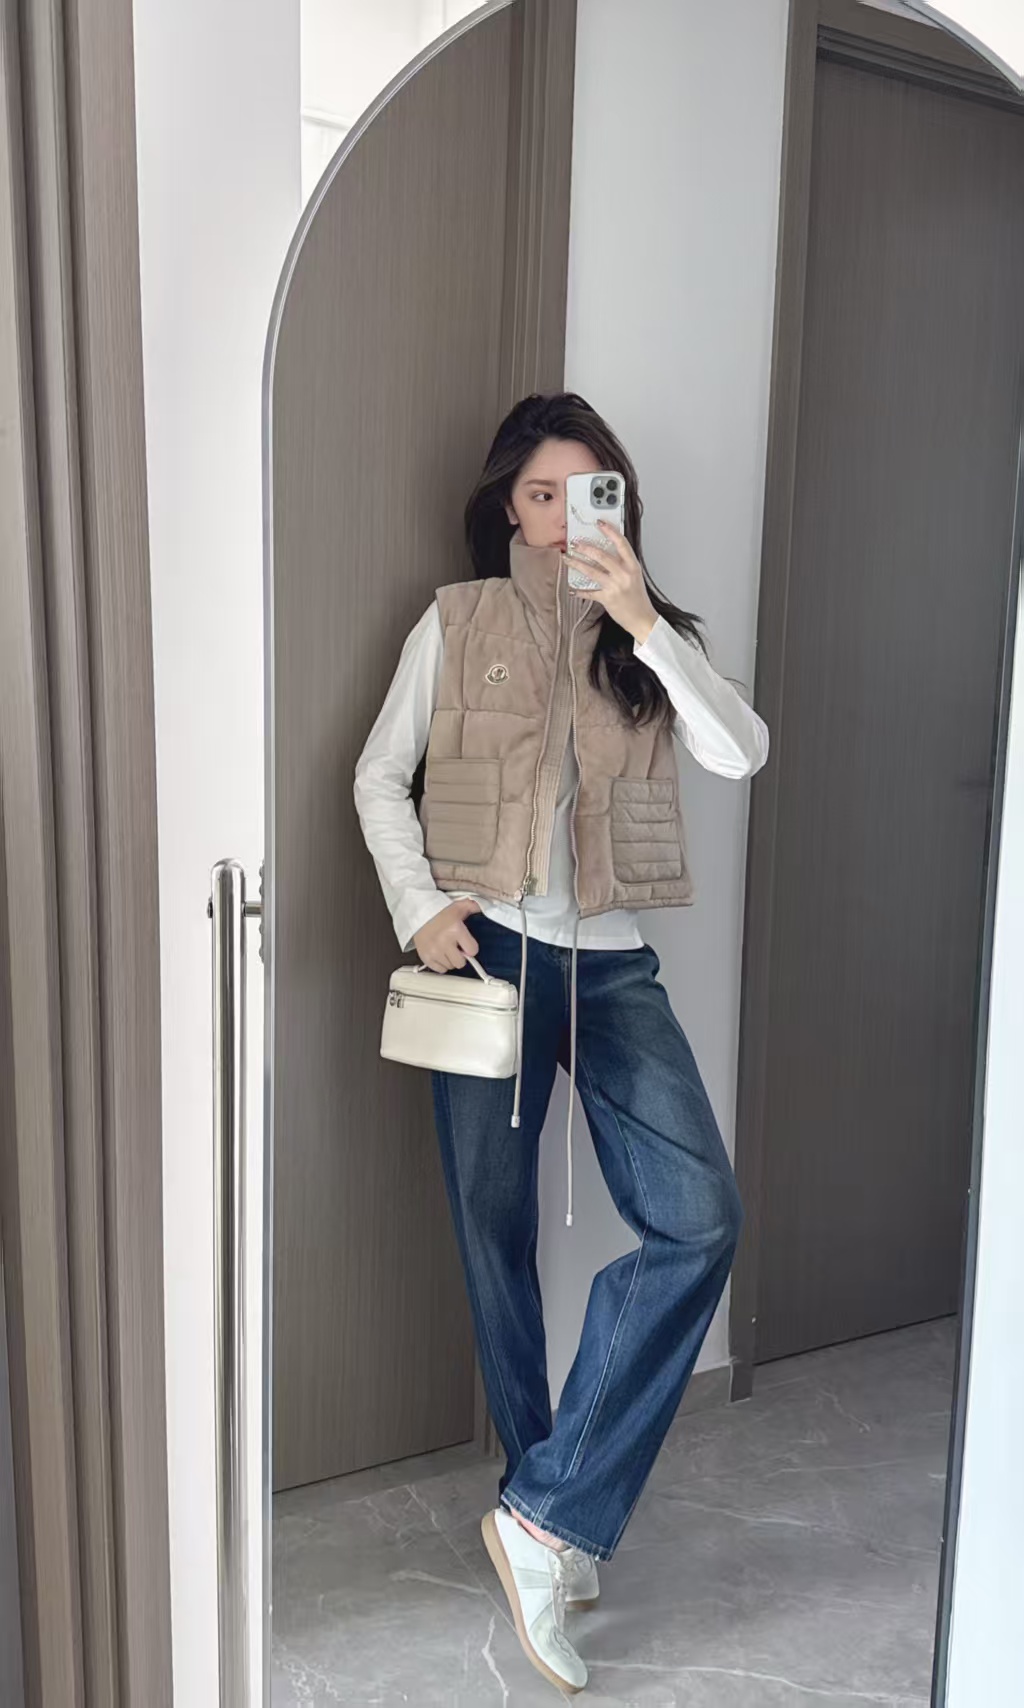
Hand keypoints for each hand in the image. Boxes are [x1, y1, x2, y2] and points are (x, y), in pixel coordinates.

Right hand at [413, 897, 482, 971]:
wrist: (418, 911)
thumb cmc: (440, 911)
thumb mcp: (459, 906)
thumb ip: (474, 907)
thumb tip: (489, 907)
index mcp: (455, 930)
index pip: (472, 951)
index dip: (471, 947)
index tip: (466, 943)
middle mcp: (444, 942)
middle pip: (461, 962)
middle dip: (461, 956)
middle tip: (456, 947)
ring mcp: (434, 951)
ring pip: (450, 966)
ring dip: (450, 959)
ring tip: (446, 948)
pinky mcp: (425, 956)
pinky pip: (439, 969)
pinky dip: (441, 963)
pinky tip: (440, 953)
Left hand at [565, 519, 658, 644]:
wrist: (642, 619)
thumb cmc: (638, 598)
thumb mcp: (635, 577)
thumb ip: (623, 564)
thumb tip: (606, 552)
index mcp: (632, 566)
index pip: (621, 543)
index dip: (610, 531)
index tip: (600, 523)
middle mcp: (624, 574)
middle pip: (602, 556)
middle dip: (585, 548)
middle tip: (575, 543)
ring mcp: (615, 586)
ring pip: (591, 571)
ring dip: (577, 564)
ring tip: (567, 558)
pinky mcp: (607, 598)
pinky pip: (589, 592)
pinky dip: (579, 591)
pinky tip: (573, 589)